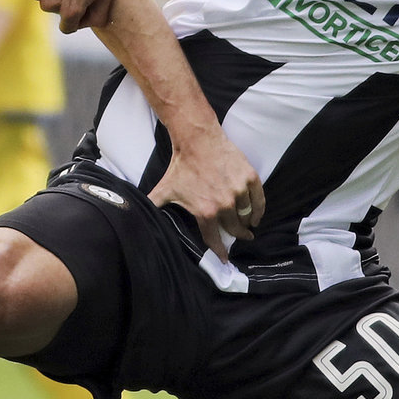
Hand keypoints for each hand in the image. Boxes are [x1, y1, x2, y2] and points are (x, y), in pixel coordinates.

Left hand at [149, 130, 265, 260]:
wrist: (197, 140)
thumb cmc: (181, 166)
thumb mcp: (165, 190)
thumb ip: (154, 206)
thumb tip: (138, 216)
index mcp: (206, 212)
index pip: (215, 239)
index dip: (220, 251)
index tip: (225, 258)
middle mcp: (225, 205)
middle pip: (235, 229)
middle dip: (237, 235)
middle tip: (241, 237)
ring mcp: (239, 191)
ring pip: (247, 215)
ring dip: (247, 222)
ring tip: (247, 225)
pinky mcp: (249, 178)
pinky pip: (260, 200)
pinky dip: (260, 211)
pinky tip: (257, 217)